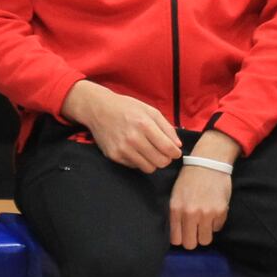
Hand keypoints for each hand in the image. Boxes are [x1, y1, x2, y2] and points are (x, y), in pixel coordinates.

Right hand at [61, 80, 180, 172]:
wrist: (98, 109)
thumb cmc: (126, 108)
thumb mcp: (150, 111)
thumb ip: (167, 127)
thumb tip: (177, 145)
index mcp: (144, 125)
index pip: (168, 148)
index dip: (175, 153)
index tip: (175, 152)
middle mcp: (133, 138)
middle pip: (160, 162)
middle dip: (166, 159)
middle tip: (162, 152)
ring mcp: (122, 149)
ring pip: (149, 168)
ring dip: (152, 162)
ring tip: (149, 151)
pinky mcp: (114, 156)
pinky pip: (135, 166)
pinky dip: (139, 161)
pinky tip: (135, 150)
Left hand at [169, 162, 230, 248]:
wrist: (208, 163)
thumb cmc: (189, 179)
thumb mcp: (176, 195)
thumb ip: (176, 214)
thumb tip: (177, 234)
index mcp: (176, 209)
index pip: (176, 239)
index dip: (180, 238)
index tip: (183, 234)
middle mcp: (190, 213)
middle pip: (191, 244)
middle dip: (193, 240)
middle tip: (195, 231)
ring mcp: (206, 213)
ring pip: (205, 240)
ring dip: (205, 233)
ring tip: (204, 222)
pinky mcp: (220, 211)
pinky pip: (218, 228)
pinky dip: (215, 223)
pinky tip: (213, 210)